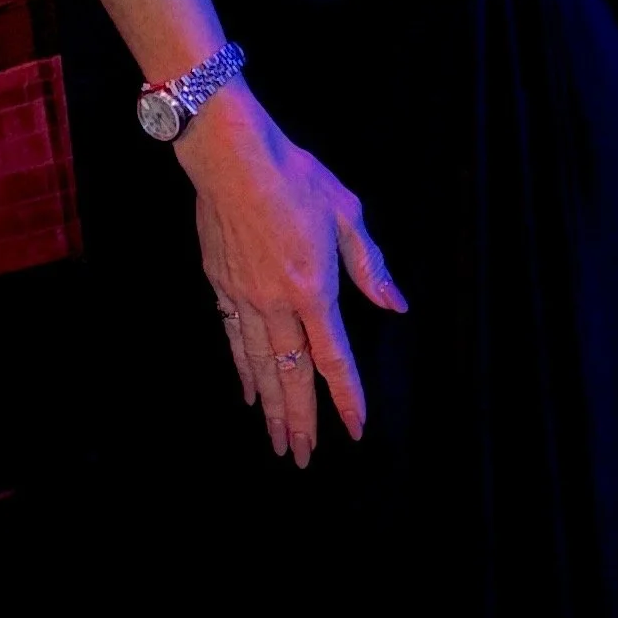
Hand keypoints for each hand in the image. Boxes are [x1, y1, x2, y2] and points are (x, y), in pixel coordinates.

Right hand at [176, 82, 407, 465]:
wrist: (231, 158)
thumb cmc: (294, 178)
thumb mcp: (347, 213)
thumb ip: (370, 265)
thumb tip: (395, 304)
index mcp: (314, 288)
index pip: (334, 358)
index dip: (347, 397)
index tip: (357, 428)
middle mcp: (277, 304)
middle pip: (292, 377)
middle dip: (301, 421)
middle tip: (304, 458)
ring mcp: (245, 300)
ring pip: (261, 368)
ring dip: (271, 409)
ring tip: (278, 443)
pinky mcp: (222, 288)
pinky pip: (236, 343)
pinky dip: (245, 373)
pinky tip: (250, 393)